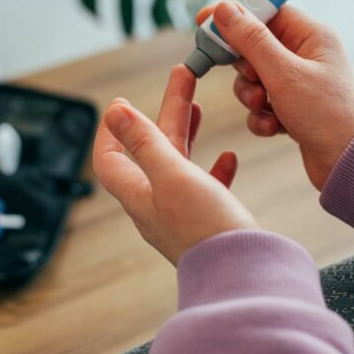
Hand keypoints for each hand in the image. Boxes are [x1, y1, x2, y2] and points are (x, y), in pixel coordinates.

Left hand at [92, 65, 257, 265]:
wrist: (244, 275)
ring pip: (178, 164)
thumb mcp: (172, 175)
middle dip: (165, 113)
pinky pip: (205, 187)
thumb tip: (114, 111)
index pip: (109, 158)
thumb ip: (144, 141)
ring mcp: (181, 214)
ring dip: (186, 133)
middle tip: (181, 78)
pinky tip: (228, 156)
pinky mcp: (207, 222)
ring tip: (198, 107)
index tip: (121, 105)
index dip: (111, 130)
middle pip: (151, 150)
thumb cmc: (206, 229)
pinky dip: (213, 168)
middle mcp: (155, 205)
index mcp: (139, 194)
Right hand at [197, 1, 353, 189]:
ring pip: (253, 78)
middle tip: (250, 79)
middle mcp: (305, 55)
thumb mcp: (283, 73)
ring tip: (264, 107)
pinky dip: (260, 116)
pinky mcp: (292, 108)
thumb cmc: (326, 114)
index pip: (266, 11)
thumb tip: (224, 9)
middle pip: (254, 46)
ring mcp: (298, 83)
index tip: (205, 22)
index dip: (235, 15)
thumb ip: (250, 40)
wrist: (350, 164)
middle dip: (244, 66)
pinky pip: (261, 104)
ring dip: (250, 95)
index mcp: (311, 36)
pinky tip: (274, 127)